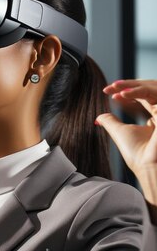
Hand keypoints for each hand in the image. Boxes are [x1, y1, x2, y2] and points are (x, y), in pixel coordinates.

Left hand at [96, 79, 156, 216]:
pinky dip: (138, 92)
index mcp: (155, 117)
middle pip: (148, 88)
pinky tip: (123, 94)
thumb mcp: (119, 132)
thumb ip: (111, 122)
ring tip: (116, 88)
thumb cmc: (136, 153)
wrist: (148, 166)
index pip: (143, 96)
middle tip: (112, 86)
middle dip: (129, 84)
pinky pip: (154, 94)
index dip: (127, 91)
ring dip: (133, 86)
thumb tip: (98, 116)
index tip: (109, 91)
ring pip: (152, 87)